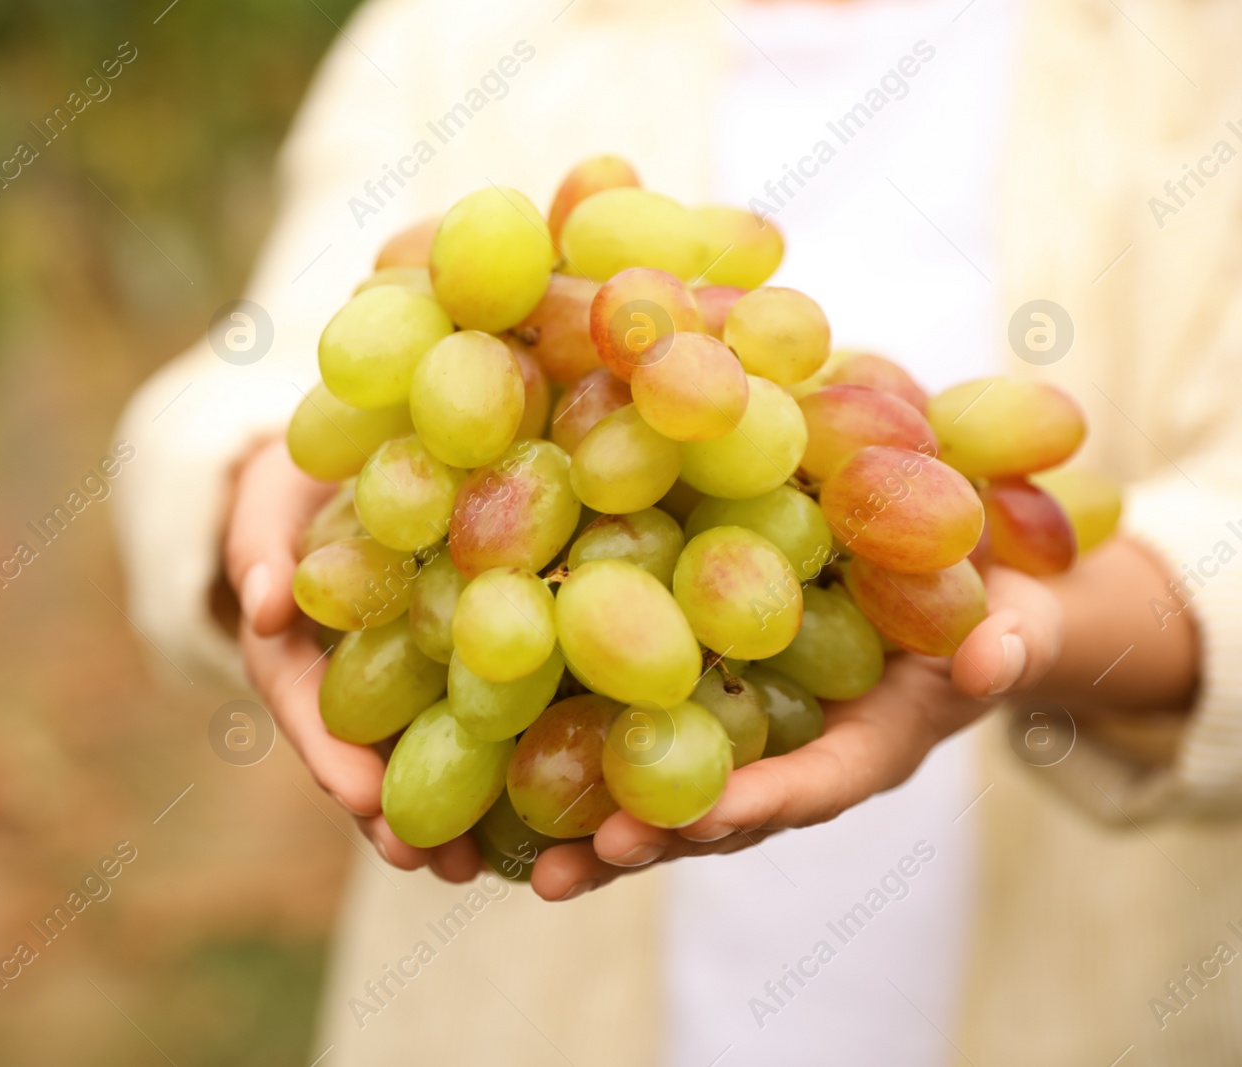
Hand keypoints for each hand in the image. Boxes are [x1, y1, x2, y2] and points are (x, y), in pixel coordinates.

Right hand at [224, 438, 481, 882]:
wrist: (362, 452)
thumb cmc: (301, 476)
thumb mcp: (268, 495)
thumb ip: (258, 543)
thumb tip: (267, 604)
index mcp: (297, 645)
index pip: (306, 705)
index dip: (331, 751)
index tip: (360, 795)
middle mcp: (351, 675)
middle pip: (366, 754)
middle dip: (393, 812)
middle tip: (428, 861)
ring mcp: (409, 672)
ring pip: (424, 748)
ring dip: (450, 809)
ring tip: (482, 864)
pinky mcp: (468, 652)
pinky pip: (486, 703)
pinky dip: (509, 748)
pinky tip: (551, 792)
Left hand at [530, 534, 1199, 901]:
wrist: (950, 588)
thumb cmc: (984, 603)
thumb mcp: (1014, 616)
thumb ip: (1008, 641)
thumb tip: (994, 658)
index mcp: (865, 748)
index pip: (811, 784)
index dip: (760, 801)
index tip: (703, 817)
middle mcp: (793, 758)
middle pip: (720, 813)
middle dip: (656, 839)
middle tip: (586, 860)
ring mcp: (745, 738)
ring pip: (669, 792)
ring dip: (603, 827)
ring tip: (531, 863)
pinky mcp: (701, 696)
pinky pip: (644, 730)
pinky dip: (584, 752)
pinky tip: (506, 759)